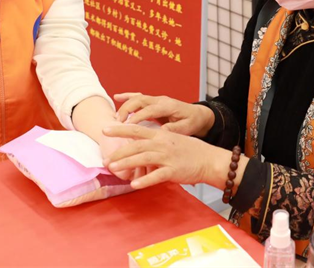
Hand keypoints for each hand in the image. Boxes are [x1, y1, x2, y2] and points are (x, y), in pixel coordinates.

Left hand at [102, 124, 237, 189]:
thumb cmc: (190, 150)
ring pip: (142, 158)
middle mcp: (162, 144)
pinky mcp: (173, 171)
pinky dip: (144, 180)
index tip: (105, 129)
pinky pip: (156, 176)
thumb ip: (155, 140)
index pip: (136, 129)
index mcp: (160, 135)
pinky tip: (134, 184)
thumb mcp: (171, 139)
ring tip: (113, 169)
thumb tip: (139, 143)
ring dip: (126, 163)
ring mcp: (167, 157)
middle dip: (118, 152)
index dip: (120, 129)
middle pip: (135, 145)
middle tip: (105, 159)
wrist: (208, 159)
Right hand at [114, 93, 214, 136]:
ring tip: (115, 118)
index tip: (127, 126)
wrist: (198, 115)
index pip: (150, 110)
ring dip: (125, 106)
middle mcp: (161, 100)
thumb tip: (162, 131)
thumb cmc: (192, 122)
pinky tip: (116, 97)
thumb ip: (174, 129)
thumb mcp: (187, 128)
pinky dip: (127, 96)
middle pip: (140, 101)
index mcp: (168, 106)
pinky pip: (139, 96)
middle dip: (127, 110)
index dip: (138, 117)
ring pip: (137, 98)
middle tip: (118, 123)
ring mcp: (156, 99)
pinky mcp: (154, 102)